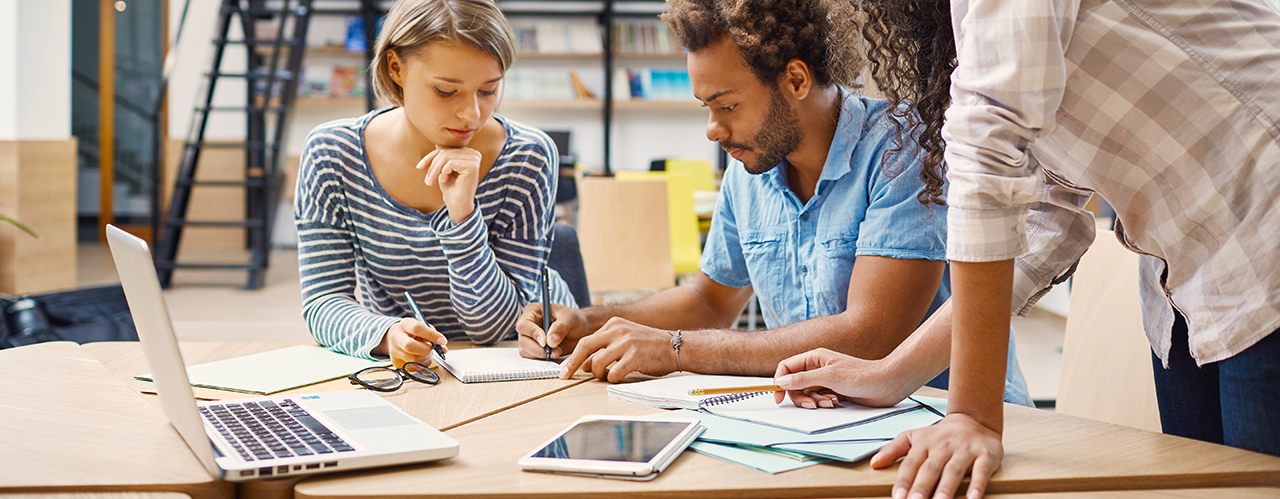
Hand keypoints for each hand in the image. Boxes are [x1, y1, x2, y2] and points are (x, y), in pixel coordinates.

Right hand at [382, 319, 447, 367]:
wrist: (396, 337)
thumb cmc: (413, 332)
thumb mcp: (423, 328)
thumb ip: (434, 336)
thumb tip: (443, 349)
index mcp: (405, 325)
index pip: (417, 328)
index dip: (431, 335)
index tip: (442, 341)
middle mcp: (396, 338)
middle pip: (410, 346)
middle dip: (425, 349)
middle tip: (431, 349)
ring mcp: (394, 351)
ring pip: (413, 360)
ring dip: (425, 358)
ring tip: (425, 353)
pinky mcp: (396, 363)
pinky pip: (413, 368)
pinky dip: (421, 365)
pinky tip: (420, 358)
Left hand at [417, 146, 482, 223]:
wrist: (457, 204)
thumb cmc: (450, 188)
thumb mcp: (444, 168)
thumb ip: (443, 156)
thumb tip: (437, 143)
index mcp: (468, 152)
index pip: (445, 148)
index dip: (430, 157)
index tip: (419, 167)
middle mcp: (473, 153)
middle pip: (445, 152)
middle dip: (432, 165)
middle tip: (427, 180)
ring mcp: (474, 158)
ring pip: (446, 157)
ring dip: (435, 170)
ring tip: (431, 181)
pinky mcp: (472, 166)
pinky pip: (450, 163)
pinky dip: (443, 172)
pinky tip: (445, 181)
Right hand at [515, 303, 589, 358]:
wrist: (581, 330)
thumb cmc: (574, 319)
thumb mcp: (571, 318)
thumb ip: (561, 327)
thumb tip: (550, 341)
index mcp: (533, 311)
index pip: (524, 325)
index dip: (533, 334)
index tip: (545, 342)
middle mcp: (528, 325)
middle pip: (523, 340)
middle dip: (538, 349)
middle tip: (554, 352)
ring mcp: (529, 338)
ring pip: (525, 351)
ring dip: (541, 355)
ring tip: (558, 352)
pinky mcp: (534, 349)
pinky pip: (532, 358)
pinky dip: (543, 359)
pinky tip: (555, 355)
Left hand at [558, 317, 675, 381]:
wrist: (676, 346)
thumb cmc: (650, 346)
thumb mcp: (625, 340)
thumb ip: (605, 348)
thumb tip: (583, 364)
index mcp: (614, 324)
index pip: (586, 340)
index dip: (573, 356)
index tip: (565, 368)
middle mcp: (618, 331)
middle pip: (585, 347)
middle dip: (572, 363)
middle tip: (565, 375)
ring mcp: (626, 343)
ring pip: (597, 363)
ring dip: (598, 374)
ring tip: (605, 375)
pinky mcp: (634, 357)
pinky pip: (613, 374)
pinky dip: (612, 379)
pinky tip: (619, 377)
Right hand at [773, 347, 917, 407]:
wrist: (886, 384)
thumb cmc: (861, 375)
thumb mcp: (828, 376)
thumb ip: (802, 379)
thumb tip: (781, 382)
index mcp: (814, 358)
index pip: (786, 367)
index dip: (779, 381)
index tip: (778, 397)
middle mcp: (817, 368)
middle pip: (795, 384)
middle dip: (801, 396)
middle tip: (812, 404)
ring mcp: (825, 380)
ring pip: (807, 394)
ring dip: (815, 401)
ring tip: (831, 402)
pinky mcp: (833, 391)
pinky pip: (819, 400)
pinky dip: (824, 403)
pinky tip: (837, 402)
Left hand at [870, 413, 1002, 498]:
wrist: (974, 420)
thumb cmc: (940, 435)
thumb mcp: (914, 437)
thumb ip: (893, 450)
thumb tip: (873, 463)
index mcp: (924, 444)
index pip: (911, 464)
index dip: (904, 481)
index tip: (897, 497)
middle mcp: (943, 447)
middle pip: (930, 469)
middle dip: (922, 487)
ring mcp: (964, 451)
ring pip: (953, 471)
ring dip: (946, 488)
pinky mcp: (985, 455)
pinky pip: (981, 471)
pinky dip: (977, 485)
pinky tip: (972, 498)